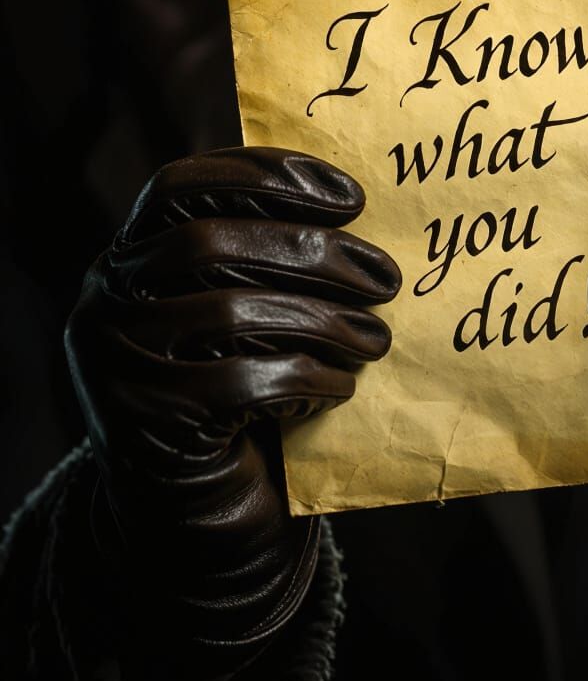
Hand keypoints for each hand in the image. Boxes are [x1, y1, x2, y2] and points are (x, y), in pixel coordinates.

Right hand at [64, 147, 400, 680]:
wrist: (194, 504)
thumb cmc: (236, 393)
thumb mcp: (243, 315)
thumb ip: (266, 265)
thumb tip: (355, 217)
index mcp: (131, 253)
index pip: (185, 184)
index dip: (268, 177)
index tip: (352, 196)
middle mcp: (108, 297)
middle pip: (211, 243)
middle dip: (314, 253)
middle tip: (386, 277)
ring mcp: (116, 360)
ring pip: (229, 312)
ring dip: (323, 321)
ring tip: (377, 338)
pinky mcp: (147, 421)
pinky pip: (241, 384)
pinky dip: (307, 379)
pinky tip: (343, 387)